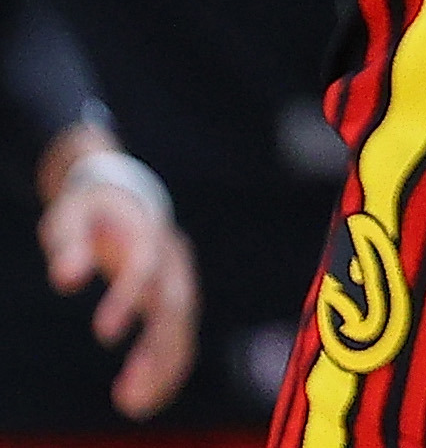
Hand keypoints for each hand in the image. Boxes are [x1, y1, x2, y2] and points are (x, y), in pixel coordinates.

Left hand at [38, 154, 197, 418]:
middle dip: (156, 351)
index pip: (145, 266)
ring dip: (162, 368)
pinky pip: (177, 336)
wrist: (122, 197)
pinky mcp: (174, 298)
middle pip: (175, 307)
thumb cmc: (88, 211)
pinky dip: (163, 367)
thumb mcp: (70, 219)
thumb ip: (68, 245)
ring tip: (131, 406)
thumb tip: (66, 280)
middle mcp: (172, 259)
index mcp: (147, 233)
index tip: (102, 335)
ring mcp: (178, 280)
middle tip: (126, 395)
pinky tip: (138, 396)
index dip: (128, 298)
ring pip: (182, 329)